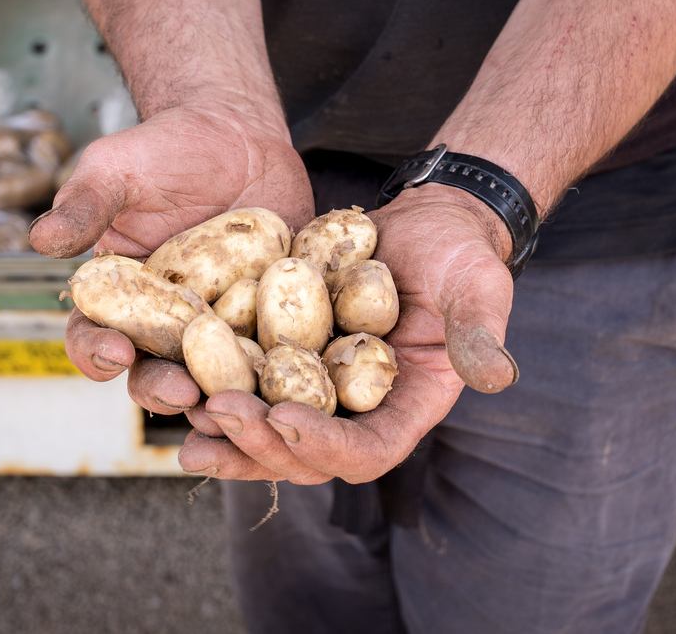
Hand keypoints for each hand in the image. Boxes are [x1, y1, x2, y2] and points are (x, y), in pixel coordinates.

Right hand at [38, 103, 313, 411]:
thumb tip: (39, 241)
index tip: (115, 350)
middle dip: (164, 388)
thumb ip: (84, 205)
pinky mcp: (270, 316)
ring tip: (237, 402)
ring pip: (217, 376)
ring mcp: (221, 326)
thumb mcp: (116, 169)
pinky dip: (283, 365)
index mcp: (117, 299)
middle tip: (184, 390)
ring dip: (224, 395)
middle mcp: (164, 324)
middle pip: (155, 372)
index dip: (97, 352)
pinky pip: (276, 348)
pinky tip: (296, 372)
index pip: (94, 336)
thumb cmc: (161, 151)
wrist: (234, 134)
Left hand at [176, 184, 519, 484]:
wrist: (427, 221)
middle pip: (308, 454)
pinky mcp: (290, 361)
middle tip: (219, 417)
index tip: (283, 419)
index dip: (326, 445)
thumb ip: (479, 331)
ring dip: (229, 434)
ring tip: (186, 423)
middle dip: (261, 444)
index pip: (368, 450)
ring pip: (270, 431)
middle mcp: (360, 410)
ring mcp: (322, 390)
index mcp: (408, 407)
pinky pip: (251, 386)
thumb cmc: (460, 253)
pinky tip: (178, 385)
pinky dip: (216, 390)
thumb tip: (497, 376)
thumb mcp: (478, 286)